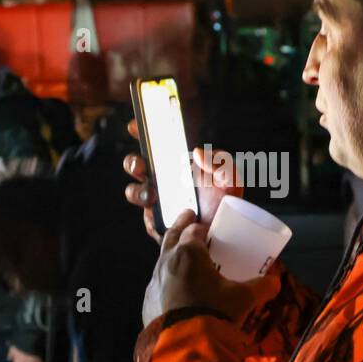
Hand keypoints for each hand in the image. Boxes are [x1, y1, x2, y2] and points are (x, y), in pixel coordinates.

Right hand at [122, 119, 241, 242]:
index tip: (136, 126)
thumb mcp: (229, 178)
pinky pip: (145, 216)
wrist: (225, 235)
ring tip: (153, 196)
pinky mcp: (155, 221)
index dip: (142, 132)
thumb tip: (196, 153)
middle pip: (136, 165)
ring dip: (137, 190)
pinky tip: (161, 214)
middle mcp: (163, 179)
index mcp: (177, 163)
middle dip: (133, 163)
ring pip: (133, 190)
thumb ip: (219, 162)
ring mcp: (156, 200)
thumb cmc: (226, 202)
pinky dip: (149, 214)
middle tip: (142, 165)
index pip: (156, 144)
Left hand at [142, 209, 277, 325]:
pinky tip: (174, 287)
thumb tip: (276, 281)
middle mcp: (167, 262)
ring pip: (162, 259)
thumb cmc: (214, 313)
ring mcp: (154, 282)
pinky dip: (166, 279)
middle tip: (187, 217)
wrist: (185, 346)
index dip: (199, 225)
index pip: (192, 230)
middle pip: (171, 236)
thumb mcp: (243, 299)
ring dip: (171, 253)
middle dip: (180, 225)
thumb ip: (260, 287)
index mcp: (189, 253)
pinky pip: (158, 283)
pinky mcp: (148, 301)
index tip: (204, 225)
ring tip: (180, 254)